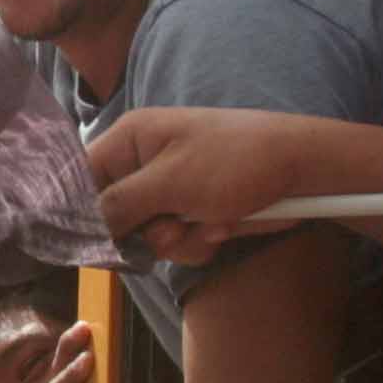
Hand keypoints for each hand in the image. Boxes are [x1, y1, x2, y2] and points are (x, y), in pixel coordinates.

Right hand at [88, 106, 306, 267]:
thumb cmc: (234, 161)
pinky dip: (198, 242)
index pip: (80, 178)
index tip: (89, 242)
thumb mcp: (169, 182)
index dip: (80, 212)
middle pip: (112, 216)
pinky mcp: (195, 212)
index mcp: (131, 140)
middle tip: (170, 228)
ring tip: (207, 223)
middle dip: (142, 231)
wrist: (302, 171)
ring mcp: (171, 190)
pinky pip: (177, 242)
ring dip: (175, 240)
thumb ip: (118, 205)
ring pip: (146, 236)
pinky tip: (222, 227)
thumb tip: (79, 229)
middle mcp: (145, 164)